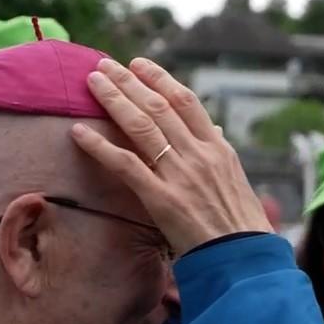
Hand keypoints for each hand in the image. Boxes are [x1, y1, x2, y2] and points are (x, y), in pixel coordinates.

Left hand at [71, 57, 272, 255]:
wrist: (244, 259)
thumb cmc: (241, 226)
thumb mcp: (237, 181)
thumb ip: (220, 154)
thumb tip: (215, 131)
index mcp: (218, 148)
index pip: (185, 101)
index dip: (160, 79)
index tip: (139, 65)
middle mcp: (198, 154)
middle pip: (157, 107)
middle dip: (128, 82)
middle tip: (104, 65)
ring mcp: (179, 175)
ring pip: (140, 127)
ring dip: (113, 100)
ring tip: (92, 82)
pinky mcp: (162, 199)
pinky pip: (125, 165)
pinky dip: (100, 146)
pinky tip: (79, 132)